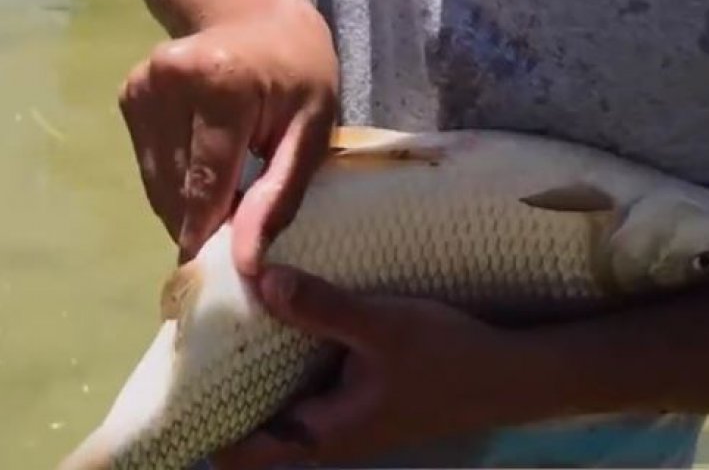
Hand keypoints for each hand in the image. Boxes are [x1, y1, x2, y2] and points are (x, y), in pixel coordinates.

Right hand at [118, 4, 338, 271]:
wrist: (259, 14)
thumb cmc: (300, 72)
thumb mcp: (311, 130)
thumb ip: (280, 194)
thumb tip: (248, 260)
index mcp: (219, 83)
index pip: (205, 182)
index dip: (211, 233)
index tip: (223, 274)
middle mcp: (166, 80)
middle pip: (175, 186)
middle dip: (202, 222)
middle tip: (236, 240)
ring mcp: (140, 85)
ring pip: (156, 181)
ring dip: (186, 205)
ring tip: (228, 204)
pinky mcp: (129, 93)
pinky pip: (150, 162)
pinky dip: (175, 181)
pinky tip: (208, 173)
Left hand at [210, 265, 531, 468]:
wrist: (509, 373)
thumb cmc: (446, 358)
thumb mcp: (383, 327)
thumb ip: (322, 306)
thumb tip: (260, 279)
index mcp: (321, 433)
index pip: (238, 451)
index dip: (201, 427)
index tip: (178, 383)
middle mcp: (327, 434)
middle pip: (255, 423)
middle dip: (226, 386)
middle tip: (201, 336)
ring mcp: (346, 416)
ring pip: (284, 401)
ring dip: (261, 368)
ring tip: (236, 320)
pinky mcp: (363, 396)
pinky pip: (309, 383)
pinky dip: (293, 358)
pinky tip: (293, 318)